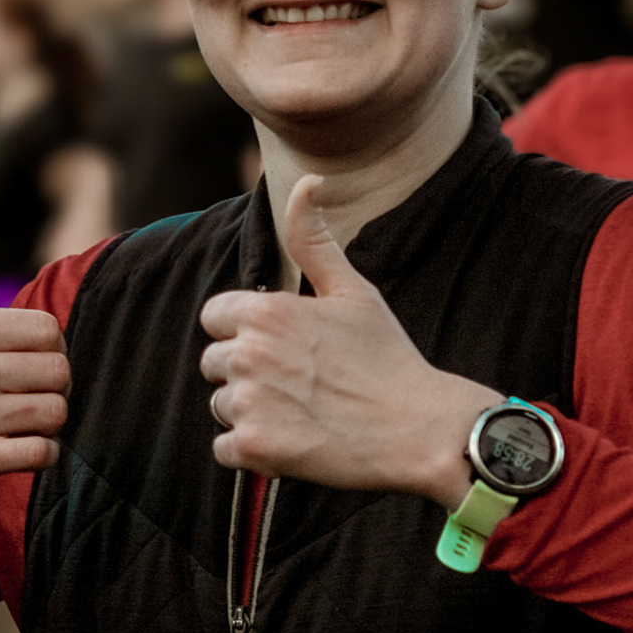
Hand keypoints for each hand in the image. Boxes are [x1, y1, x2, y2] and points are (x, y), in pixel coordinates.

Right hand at [0, 208, 70, 496]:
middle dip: (53, 386)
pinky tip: (19, 448)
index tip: (25, 360)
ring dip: (48, 422)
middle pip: (58, 371)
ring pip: (53, 412)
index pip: (48, 330)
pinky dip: (41, 453)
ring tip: (20, 420)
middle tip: (26, 394)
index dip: (49, 348)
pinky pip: (38, 453)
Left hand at [198, 175, 499, 506]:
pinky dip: (254, 451)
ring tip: (304, 412)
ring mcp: (250, 402)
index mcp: (268, 310)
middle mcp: (250, 353)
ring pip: (220, 406)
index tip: (286, 347)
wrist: (418, 428)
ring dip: (252, 413)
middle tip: (301, 383)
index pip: (215, 316)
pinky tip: (295, 441)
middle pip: (214, 363)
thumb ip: (314, 239)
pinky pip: (225, 450)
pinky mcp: (255, 449)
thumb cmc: (387, 356)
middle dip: (247, 373)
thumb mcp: (353, 289)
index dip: (247, 331)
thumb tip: (308, 181)